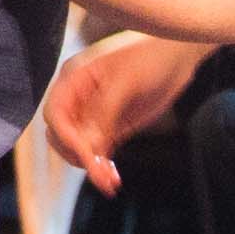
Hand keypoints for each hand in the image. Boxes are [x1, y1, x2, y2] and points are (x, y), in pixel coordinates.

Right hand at [40, 33, 205, 191]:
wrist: (180, 53)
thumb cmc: (151, 55)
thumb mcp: (126, 81)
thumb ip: (104, 111)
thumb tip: (88, 144)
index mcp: (74, 78)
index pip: (55, 113)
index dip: (65, 136)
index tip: (86, 152)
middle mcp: (79, 97)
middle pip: (60, 135)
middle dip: (76, 155)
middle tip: (98, 172)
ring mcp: (94, 113)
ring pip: (79, 148)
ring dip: (90, 166)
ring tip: (109, 180)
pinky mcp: (111, 127)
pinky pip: (98, 152)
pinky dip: (102, 166)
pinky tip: (113, 178)